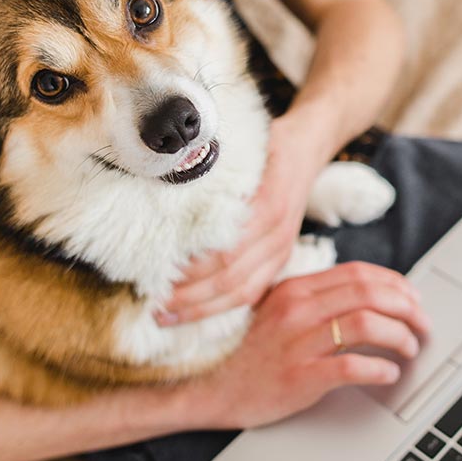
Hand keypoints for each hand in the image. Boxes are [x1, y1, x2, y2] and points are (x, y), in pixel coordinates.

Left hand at [158, 114, 323, 325]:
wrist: (310, 147)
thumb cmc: (268, 144)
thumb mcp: (243, 148)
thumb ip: (212, 167)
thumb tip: (164, 175)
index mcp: (267, 206)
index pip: (223, 252)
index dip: (190, 272)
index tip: (156, 278)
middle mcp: (276, 234)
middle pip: (229, 278)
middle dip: (188, 297)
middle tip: (151, 305)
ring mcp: (282, 249)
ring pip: (241, 292)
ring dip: (202, 310)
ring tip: (166, 316)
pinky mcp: (281, 258)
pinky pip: (253, 291)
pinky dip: (224, 307)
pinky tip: (197, 314)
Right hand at [184, 262, 430, 429]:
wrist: (219, 389)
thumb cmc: (257, 354)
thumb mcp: (281, 312)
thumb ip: (318, 299)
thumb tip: (371, 296)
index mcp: (295, 289)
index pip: (358, 273)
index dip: (395, 284)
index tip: (413, 298)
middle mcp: (297, 309)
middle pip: (369, 294)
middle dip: (408, 308)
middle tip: (422, 325)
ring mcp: (298, 342)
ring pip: (366, 325)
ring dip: (400, 336)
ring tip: (409, 349)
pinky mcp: (301, 376)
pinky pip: (352, 365)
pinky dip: (381, 369)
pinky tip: (389, 374)